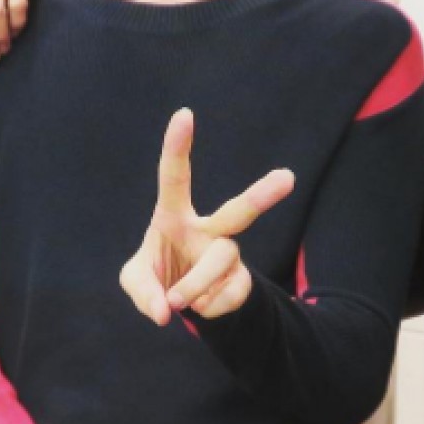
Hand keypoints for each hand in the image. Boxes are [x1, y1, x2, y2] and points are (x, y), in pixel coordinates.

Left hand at [120, 108, 294, 325]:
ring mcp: (227, 254)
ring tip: (177, 300)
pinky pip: (228, 294)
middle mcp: (207, 229)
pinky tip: (200, 303)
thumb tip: (165, 310)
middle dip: (262, 196)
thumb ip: (143, 292)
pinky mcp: (241, 280)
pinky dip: (206, 306)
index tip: (184, 114)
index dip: (177, 147)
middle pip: (238, 211)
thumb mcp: (136, 281)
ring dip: (194, 285)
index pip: (175, 177)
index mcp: (174, 216)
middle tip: (288, 178)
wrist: (182, 303)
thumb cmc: (156, 276)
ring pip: (221, 261)